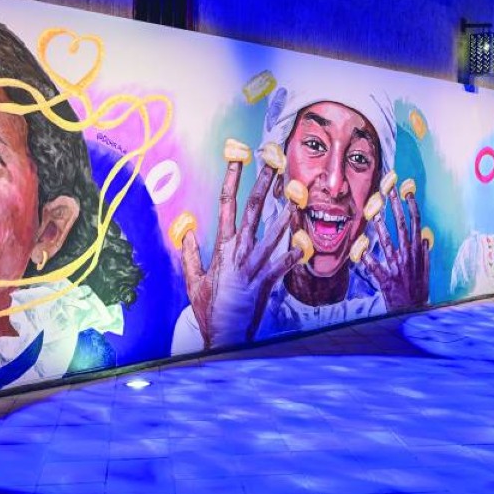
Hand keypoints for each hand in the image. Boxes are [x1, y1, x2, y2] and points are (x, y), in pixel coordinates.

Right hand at [178, 156, 304, 348]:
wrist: (223, 335)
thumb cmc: (208, 309)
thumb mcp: (194, 280)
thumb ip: (190, 254)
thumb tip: (187, 229)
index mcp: (222, 246)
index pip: (226, 204)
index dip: (232, 179)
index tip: (236, 158)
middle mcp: (240, 251)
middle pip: (254, 209)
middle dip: (263, 183)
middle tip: (273, 161)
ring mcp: (255, 265)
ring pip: (274, 231)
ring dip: (286, 211)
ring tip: (297, 193)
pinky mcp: (267, 281)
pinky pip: (284, 263)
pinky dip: (294, 253)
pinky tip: (305, 242)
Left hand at [360, 179, 429, 310]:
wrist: (414, 311)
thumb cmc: (418, 290)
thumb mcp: (425, 270)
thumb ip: (424, 253)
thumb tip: (424, 237)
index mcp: (417, 251)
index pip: (415, 223)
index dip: (411, 205)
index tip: (407, 189)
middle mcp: (408, 255)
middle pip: (401, 225)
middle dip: (395, 205)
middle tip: (389, 188)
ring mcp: (397, 267)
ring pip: (387, 241)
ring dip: (379, 224)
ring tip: (372, 208)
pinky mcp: (386, 280)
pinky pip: (374, 266)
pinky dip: (366, 258)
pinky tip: (358, 247)